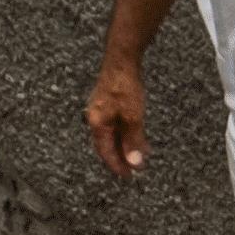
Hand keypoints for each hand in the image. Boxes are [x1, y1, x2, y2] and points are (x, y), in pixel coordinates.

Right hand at [85, 61, 148, 175]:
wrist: (122, 58)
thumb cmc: (124, 86)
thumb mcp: (132, 117)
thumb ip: (133, 141)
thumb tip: (135, 163)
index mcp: (97, 123)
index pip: (105, 152)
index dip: (117, 166)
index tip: (128, 176)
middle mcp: (96, 117)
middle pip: (107, 144)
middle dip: (122, 157)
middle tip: (134, 168)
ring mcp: (101, 109)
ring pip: (113, 134)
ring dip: (126, 145)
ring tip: (139, 154)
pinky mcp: (109, 101)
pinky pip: (116, 123)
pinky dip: (126, 133)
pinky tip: (136, 135)